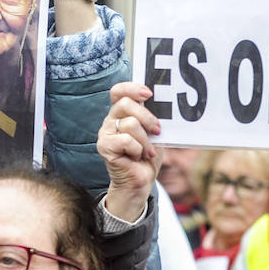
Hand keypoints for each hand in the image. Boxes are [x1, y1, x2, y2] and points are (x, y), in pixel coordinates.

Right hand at [98, 82, 159, 222]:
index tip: (149, 95)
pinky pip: (125, 140)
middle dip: (147, 117)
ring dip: (145, 140)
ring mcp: (105, 133)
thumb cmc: (148, 155)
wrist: (141, 181)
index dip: (132, 88)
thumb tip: (164, 102)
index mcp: (121, 113)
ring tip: (147, 151)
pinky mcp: (104, 147)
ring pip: (129, 124)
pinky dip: (137, 149)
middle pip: (125, 104)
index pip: (118, 91)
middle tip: (157, 130)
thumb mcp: (154, 132)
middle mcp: (111, 120)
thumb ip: (153, 116)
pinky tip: (137, 157)